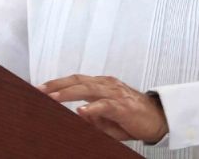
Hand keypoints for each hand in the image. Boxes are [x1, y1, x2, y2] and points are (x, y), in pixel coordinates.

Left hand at [39, 74, 168, 143]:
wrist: (159, 119)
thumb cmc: (132, 117)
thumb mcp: (107, 119)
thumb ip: (91, 117)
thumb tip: (76, 118)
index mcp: (102, 85)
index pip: (76, 80)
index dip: (57, 83)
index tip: (39, 88)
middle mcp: (107, 85)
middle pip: (78, 80)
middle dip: (57, 85)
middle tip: (39, 90)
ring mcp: (115, 94)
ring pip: (88, 88)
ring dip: (69, 93)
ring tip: (53, 98)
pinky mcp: (124, 107)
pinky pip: (105, 105)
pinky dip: (92, 107)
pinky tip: (81, 111)